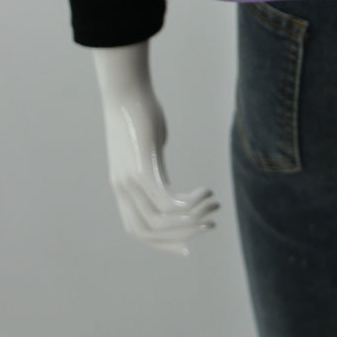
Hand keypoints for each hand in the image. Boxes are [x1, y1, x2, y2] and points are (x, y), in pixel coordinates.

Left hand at [93, 42, 218, 256]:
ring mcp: (130, 182)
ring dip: (190, 220)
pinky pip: (167, 202)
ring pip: (160, 222)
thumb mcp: (146, 145)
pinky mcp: (142, 171)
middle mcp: (122, 190)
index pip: (138, 230)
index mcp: (122, 188)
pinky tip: (206, 192)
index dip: (163, 243)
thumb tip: (161, 169)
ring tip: (214, 207)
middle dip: (181, 236)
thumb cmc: (138, 112)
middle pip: (148, 232)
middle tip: (209, 226)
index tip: (188, 246)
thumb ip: (153, 164)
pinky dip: (190, 204)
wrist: (125, 90)